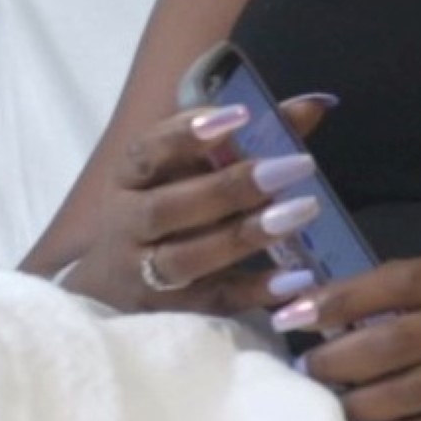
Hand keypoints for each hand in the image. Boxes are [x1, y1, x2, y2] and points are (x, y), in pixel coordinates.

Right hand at [61, 95, 334, 314]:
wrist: (108, 285)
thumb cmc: (164, 208)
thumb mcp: (188, 171)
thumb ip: (248, 139)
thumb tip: (311, 107)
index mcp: (128, 180)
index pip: (149, 152)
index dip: (187, 133)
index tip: (240, 114)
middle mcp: (127, 226)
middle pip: (168, 208)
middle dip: (232, 186)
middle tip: (296, 166)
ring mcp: (142, 275)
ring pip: (188, 258)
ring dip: (246, 236)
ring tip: (302, 212)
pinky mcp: (169, 314)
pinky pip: (215, 302)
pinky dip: (256, 290)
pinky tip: (298, 278)